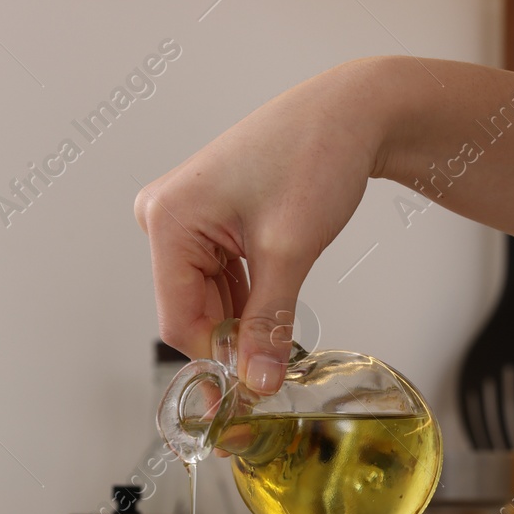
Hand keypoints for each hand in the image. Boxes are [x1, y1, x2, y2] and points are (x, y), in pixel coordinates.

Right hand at [134, 58, 392, 393]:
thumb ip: (267, 323)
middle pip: (190, 311)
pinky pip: (219, 281)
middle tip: (265, 389)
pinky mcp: (208, 224)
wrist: (348, 113)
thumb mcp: (289, 250)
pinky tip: (269, 324)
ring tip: (274, 358)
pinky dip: (246, 305)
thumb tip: (257, 383)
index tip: (245, 400)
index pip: (179, 318)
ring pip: (207, 301)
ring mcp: (185, 220)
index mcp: (169, 219)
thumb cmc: (314, 154)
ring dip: (240, 328)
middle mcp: (165, 218)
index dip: (213, 362)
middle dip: (229, 347)